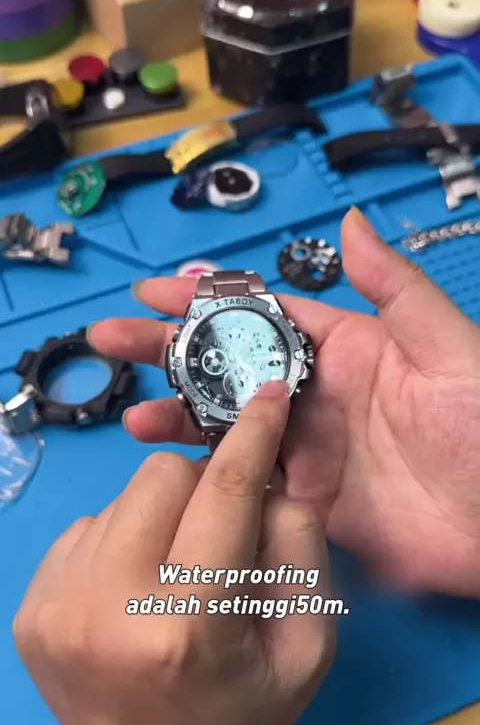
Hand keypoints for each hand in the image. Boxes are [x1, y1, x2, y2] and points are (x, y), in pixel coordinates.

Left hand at [13, 381, 334, 724]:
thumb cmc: (244, 711)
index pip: (224, 494)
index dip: (250, 436)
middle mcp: (110, 605)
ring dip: (159, 518)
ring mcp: (57, 605)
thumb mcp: (307, 642)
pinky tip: (134, 590)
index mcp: (190, 621)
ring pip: (122, 498)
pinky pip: (88, 528)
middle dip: (201, 486)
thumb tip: (266, 474)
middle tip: (216, 529)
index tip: (267, 394)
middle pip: (161, 476)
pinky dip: (121, 543)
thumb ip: (300, 546)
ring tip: (172, 571)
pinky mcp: (31, 607)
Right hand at [88, 208, 479, 597]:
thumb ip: (394, 289)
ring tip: (131, 412)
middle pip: (230, 367)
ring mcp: (308, 451)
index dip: (208, 300)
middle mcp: (316, 396)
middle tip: (111, 338)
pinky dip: (207, 475)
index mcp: (347, 349)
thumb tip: (349, 220)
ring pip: (228, 426)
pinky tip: (170, 469)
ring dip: (177, 415)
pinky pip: (246, 483)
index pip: (263, 315)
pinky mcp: (306, 503)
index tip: (153, 290)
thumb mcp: (448, 348)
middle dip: (170, 350)